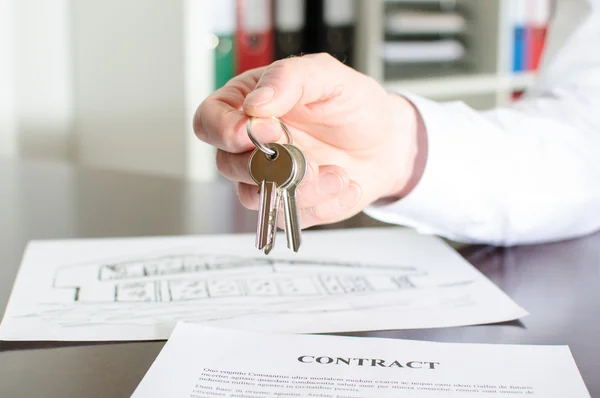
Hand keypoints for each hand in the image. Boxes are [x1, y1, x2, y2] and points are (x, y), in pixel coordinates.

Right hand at [194, 53, 426, 227]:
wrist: (385, 141)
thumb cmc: (352, 104)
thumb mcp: (326, 76)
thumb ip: (289, 79)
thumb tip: (255, 104)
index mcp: (247, 106)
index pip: (209, 121)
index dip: (226, 131)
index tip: (266, 129)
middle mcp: (251, 145)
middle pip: (227, 165)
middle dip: (268, 166)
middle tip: (306, 158)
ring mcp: (268, 178)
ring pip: (256, 198)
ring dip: (300, 190)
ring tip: (338, 174)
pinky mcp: (288, 205)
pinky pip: (289, 217)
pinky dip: (323, 204)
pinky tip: (346, 184)